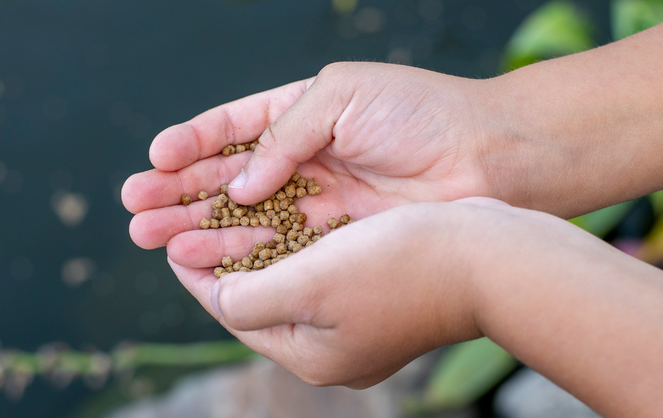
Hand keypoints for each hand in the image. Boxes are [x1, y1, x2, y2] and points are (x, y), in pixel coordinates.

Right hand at [123, 62, 520, 257]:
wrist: (487, 157)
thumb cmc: (420, 112)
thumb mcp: (341, 95)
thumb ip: (283, 133)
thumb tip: (239, 183)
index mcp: (301, 112)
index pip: (232, 128)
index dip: (191, 145)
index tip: (154, 161)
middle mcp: (303, 159)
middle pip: (227, 177)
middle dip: (179, 192)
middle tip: (135, 209)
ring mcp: (317, 201)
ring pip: (243, 216)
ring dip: (197, 225)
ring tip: (151, 236)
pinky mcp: (335, 239)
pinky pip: (277, 246)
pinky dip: (240, 251)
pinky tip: (203, 256)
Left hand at [167, 197, 535, 388]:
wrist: (494, 254)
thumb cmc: (404, 266)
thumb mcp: (311, 284)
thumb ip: (248, 296)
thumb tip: (215, 294)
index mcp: (311, 353)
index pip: (233, 311)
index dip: (195, 269)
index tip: (168, 235)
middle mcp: (332, 341)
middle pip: (255, 288)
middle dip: (216, 248)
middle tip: (177, 217)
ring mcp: (358, 315)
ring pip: (285, 266)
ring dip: (248, 232)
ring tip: (215, 201)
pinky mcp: (379, 285)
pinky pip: (318, 255)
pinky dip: (291, 227)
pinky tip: (275, 199)